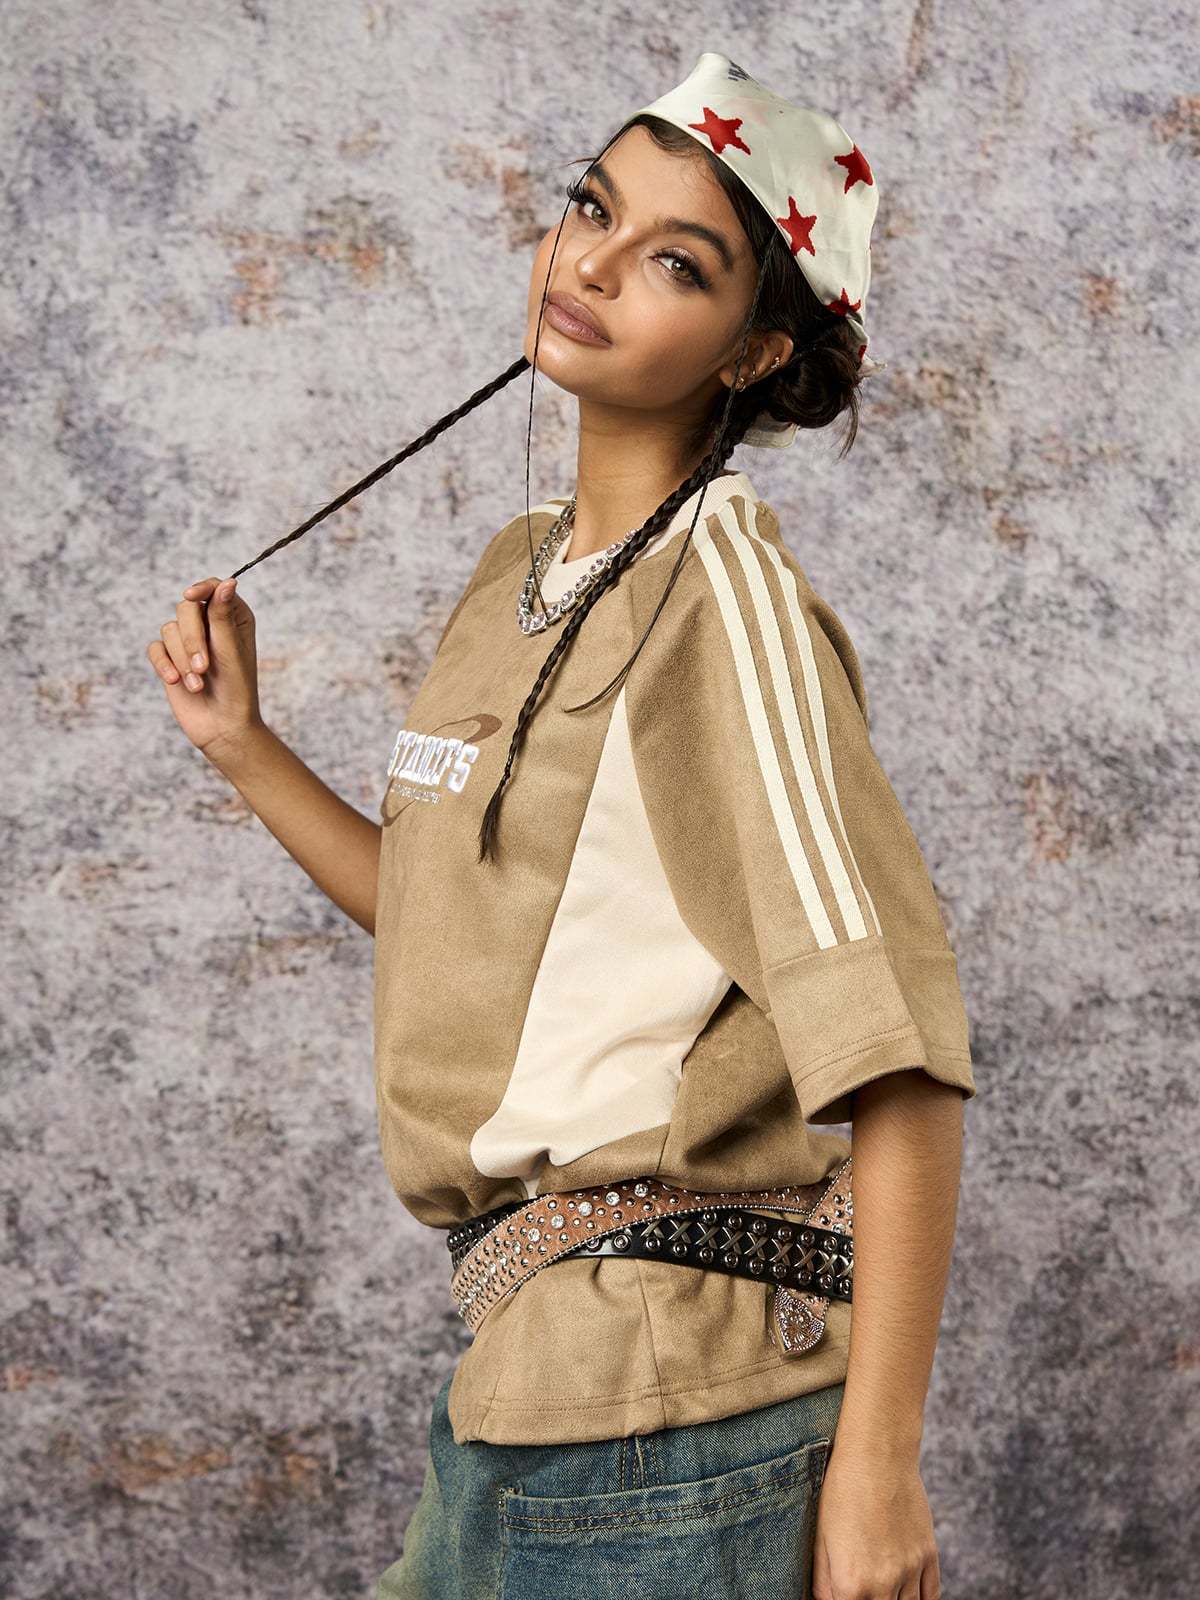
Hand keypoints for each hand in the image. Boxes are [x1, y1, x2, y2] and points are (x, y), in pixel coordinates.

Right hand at [146, 576, 263, 765]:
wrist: (223, 727)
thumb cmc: (236, 689)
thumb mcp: (231, 650)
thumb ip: (223, 616)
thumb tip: (228, 582)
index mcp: (233, 617)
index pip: (214, 589)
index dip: (202, 589)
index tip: (190, 596)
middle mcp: (210, 624)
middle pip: (186, 608)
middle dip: (192, 638)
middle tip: (203, 667)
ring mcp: (187, 641)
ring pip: (169, 629)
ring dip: (182, 659)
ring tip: (197, 683)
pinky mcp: (170, 659)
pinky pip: (155, 648)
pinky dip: (164, 664)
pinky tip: (176, 682)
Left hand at [812, 1440, 941, 1599]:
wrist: (878, 1455)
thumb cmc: (842, 1491)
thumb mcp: (820, 1537)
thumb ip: (824, 1581)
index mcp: (851, 1584)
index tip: (844, 1593)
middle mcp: (883, 1584)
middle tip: (864, 1589)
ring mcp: (910, 1571)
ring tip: (883, 1592)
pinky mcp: (928, 1556)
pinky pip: (931, 1597)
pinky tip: (908, 1597)